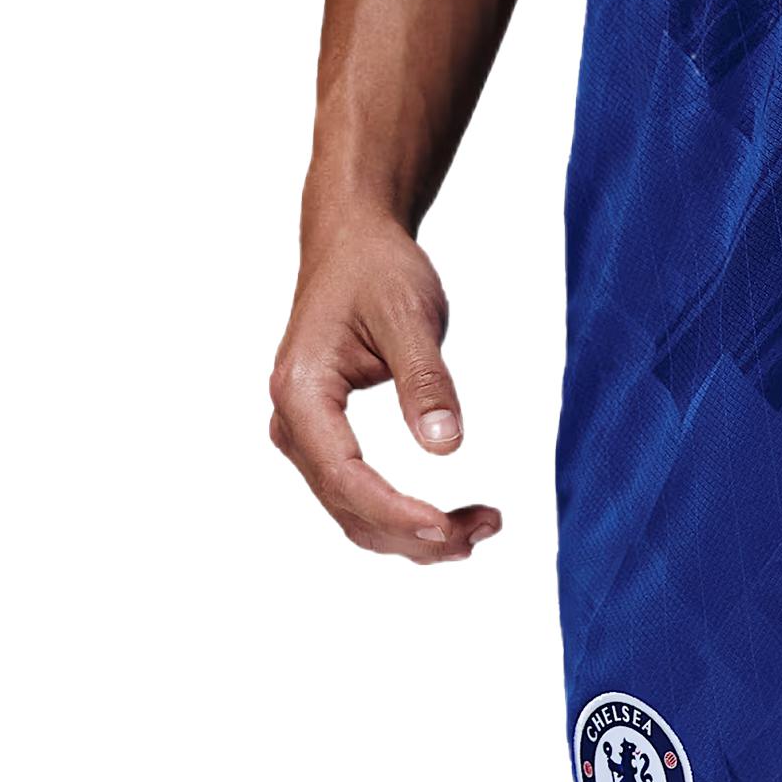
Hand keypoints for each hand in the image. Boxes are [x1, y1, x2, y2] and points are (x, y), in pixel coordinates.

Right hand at [270, 214, 500, 562]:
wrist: (353, 244)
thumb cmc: (376, 271)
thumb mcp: (409, 315)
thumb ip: (426, 380)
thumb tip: (445, 446)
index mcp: (302, 393)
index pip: (345, 477)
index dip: (397, 513)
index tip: (449, 528)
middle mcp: (294, 423)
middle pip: (349, 509)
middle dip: (416, 535)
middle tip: (487, 529)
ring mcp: (308, 435)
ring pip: (354, 513)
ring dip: (414, 536)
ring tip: (484, 527)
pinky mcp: (329, 438)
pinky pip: (360, 496)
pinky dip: (405, 517)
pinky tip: (454, 518)